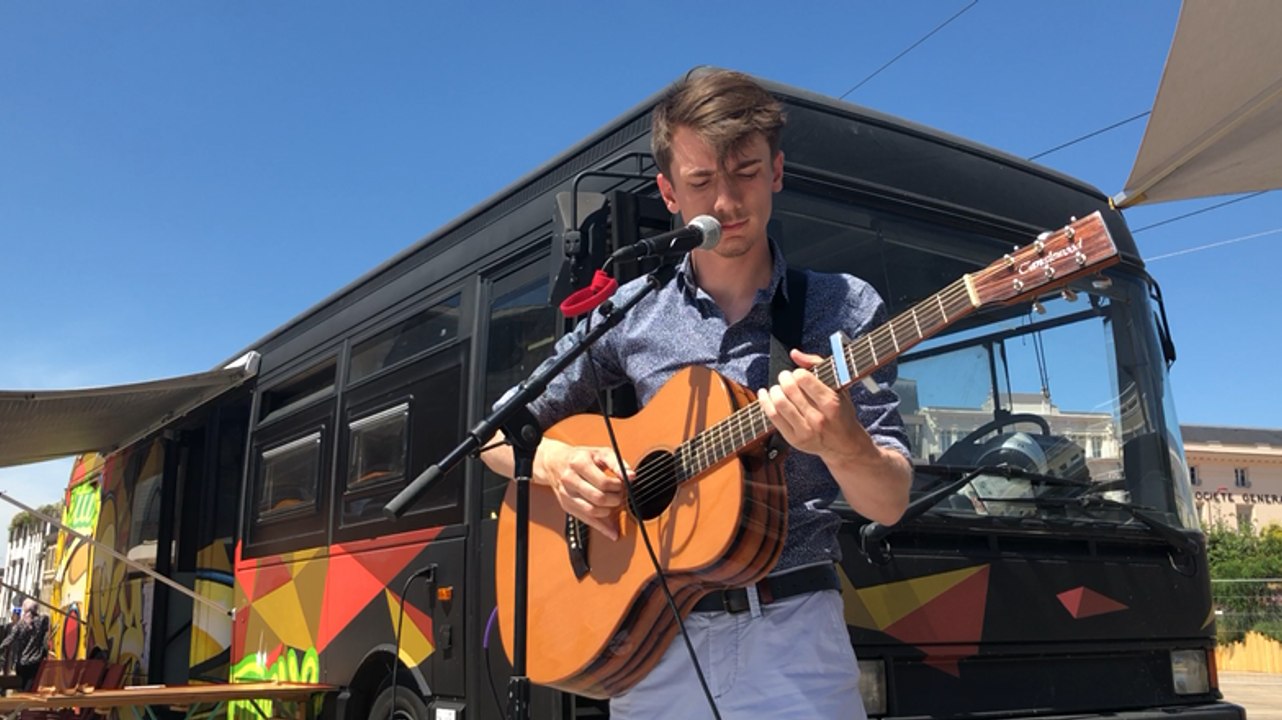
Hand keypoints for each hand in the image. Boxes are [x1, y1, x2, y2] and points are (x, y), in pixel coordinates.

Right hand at [542, 443, 628, 540]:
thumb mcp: (600, 453)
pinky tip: (611, 531)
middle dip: (614, 499)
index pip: (603, 482)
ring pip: (592, 511)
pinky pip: (586, 520)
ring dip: (608, 511)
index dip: (618, 486)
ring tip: (613, 503)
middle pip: (598, 498)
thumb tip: (631, 476)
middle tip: (619, 494)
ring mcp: (567, 494)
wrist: (555, 462)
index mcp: (579, 463)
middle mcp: (570, 479)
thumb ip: (617, 464)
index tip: (622, 484)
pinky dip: (601, 528)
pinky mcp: (567, 506)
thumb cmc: (580, 457)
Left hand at [756, 349, 875, 463]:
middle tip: (785, 377)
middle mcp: (818, 418)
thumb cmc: (841, 412)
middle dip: (784, 378)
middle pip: (789, 389)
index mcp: (831, 402)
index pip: (803, 379)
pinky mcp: (794, 439)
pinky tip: (765, 394)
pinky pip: (773, 417)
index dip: (797, 372)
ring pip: (779, 403)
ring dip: (774, 390)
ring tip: (777, 387)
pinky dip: (765, 402)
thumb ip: (817, 365)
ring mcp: (805, 430)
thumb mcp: (838, 386)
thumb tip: (794, 353)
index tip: (798, 374)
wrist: (844, 445)